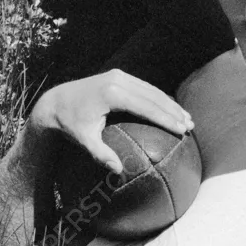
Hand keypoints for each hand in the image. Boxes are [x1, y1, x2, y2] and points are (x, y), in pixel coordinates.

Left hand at [33, 69, 193, 172]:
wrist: (55, 101)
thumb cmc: (70, 124)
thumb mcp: (83, 140)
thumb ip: (101, 154)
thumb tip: (118, 170)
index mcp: (112, 94)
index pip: (147, 107)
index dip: (166, 118)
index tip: (181, 129)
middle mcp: (118, 80)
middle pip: (154, 96)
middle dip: (174, 111)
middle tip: (190, 125)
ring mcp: (119, 75)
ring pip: (152, 90)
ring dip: (170, 104)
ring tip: (186, 117)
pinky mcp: (118, 75)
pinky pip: (144, 87)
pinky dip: (159, 98)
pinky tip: (170, 109)